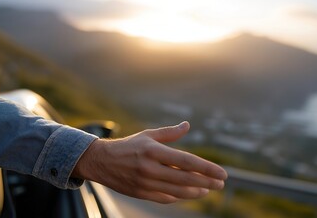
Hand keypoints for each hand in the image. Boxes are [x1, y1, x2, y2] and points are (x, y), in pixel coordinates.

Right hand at [72, 121, 227, 203]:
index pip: (186, 161)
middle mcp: (150, 167)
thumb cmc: (127, 146)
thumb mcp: (147, 135)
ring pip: (177, 191)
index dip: (207, 168)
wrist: (101, 161)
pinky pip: (165, 198)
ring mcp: (145, 182)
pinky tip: (188, 193)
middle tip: (221, 184)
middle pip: (185, 178)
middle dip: (207, 182)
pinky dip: (179, 197)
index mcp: (153, 150)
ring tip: (207, 190)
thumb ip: (169, 133)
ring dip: (196, 192)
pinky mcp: (140, 193)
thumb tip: (187, 125)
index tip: (222, 173)